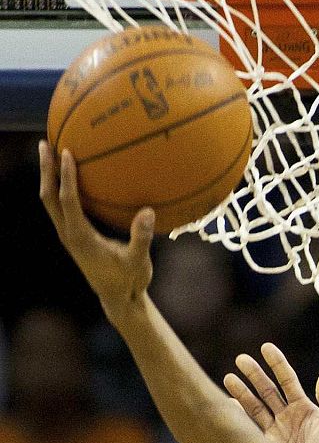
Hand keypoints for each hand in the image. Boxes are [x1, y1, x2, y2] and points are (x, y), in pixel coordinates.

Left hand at [37, 142, 154, 312]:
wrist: (118, 298)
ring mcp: (68, 234)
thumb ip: (141, 238)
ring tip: (51, 153)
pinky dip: (62, 187)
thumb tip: (148, 212)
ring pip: (50, 200)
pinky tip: (72, 176)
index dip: (66, 177)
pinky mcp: (73, 235)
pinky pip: (61, 206)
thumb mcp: (139, 262)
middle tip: (45, 144)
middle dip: (46, 170)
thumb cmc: (129, 280)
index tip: (66, 154)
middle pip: (48, 196)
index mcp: (80, 237)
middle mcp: (68, 233)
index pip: (67, 201)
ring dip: (49, 176)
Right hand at [223, 344, 318, 442]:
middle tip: (240, 358)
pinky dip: (236, 415)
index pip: (287, 380)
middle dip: (254, 374)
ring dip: (241, 392)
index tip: (266, 347)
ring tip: (228, 377)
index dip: (277, 364)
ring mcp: (274, 432)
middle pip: (267, 390)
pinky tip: (226, 404)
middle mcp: (287, 418)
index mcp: (304, 409)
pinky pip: (247, 427)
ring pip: (254, 406)